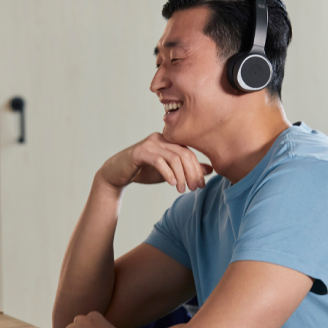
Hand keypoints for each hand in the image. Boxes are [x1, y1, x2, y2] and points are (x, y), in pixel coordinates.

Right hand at [97, 132, 212, 192]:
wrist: (118, 174)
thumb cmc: (144, 171)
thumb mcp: (169, 171)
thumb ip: (186, 169)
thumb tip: (209, 169)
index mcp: (169, 141)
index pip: (189, 153)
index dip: (197, 169)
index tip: (200, 185)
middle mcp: (161, 138)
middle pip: (184, 154)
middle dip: (192, 173)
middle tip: (193, 189)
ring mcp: (150, 143)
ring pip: (173, 158)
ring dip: (181, 176)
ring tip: (181, 190)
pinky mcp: (140, 152)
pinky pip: (159, 161)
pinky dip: (168, 173)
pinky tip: (172, 183)